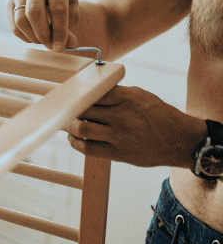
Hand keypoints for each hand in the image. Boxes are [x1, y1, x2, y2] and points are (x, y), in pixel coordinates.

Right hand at [8, 0, 79, 51]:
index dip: (59, 30)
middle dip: (43, 34)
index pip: (57, 7)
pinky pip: (14, 25)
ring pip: (21, 20)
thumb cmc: (64, 4)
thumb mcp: (73, 11)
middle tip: (50, 46)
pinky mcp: (10, 2)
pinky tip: (34, 37)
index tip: (60, 47)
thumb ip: (71, 27)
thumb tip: (69, 45)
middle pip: (35, 12)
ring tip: (43, 41)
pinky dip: (24, 37)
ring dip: (33, 37)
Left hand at [65, 85, 205, 168]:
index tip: (67, 93)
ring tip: (68, 124)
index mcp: (126, 98)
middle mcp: (121, 116)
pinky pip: (88, 148)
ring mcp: (119, 135)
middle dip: (70, 109)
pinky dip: (76, 143)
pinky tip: (74, 138)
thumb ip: (117, 92)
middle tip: (63, 109)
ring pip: (81, 129)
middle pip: (82, 109)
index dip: (76, 93)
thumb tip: (91, 90)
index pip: (92, 92)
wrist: (181, 141)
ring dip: (70, 126)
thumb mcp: (141, 95)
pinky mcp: (118, 153)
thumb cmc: (159, 115)